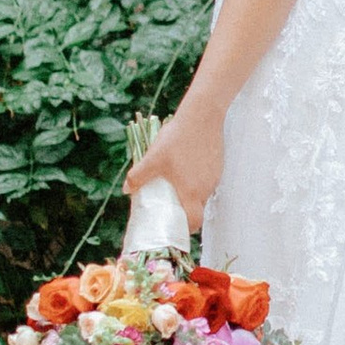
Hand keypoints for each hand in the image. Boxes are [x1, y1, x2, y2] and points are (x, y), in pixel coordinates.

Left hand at [126, 97, 227, 232]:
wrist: (202, 115)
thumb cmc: (177, 139)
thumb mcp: (153, 158)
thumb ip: (139, 176)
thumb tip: (126, 190)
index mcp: (191, 192)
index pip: (194, 221)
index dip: (185, 228)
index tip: (174, 226)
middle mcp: (206, 188)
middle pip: (198, 208)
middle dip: (185, 211)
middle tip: (169, 205)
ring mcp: (214, 177)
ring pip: (202, 193)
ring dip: (190, 194)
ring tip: (175, 183)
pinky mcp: (217, 165)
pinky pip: (206, 180)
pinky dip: (196, 180)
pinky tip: (186, 167)